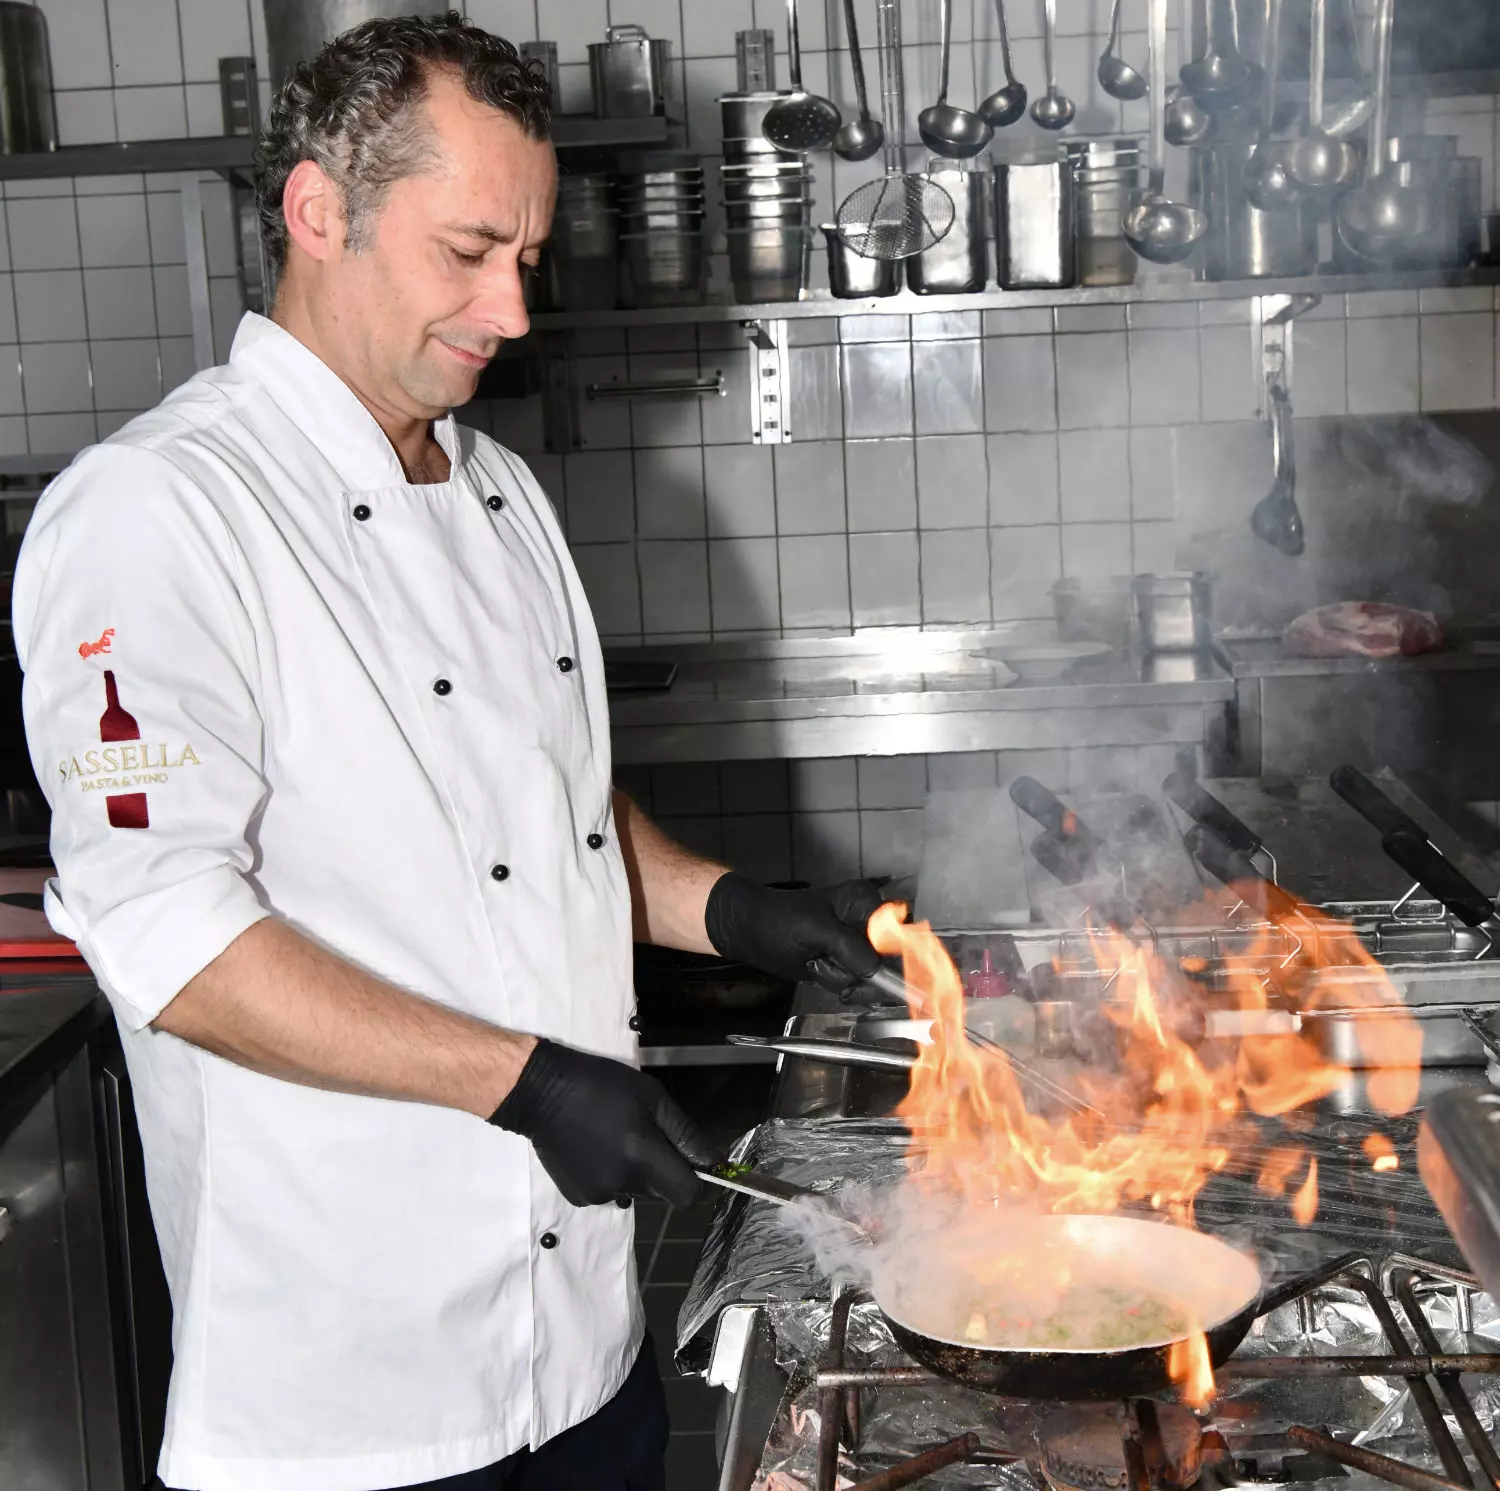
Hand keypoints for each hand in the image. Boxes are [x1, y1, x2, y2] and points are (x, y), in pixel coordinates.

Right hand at [490, 1039, 718, 1207]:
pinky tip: (594, 1149)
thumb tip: (711, 1161)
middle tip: (643, 1136)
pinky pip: (607, 1192)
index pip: (686, 1195)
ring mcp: (597, 1194)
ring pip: (633, 1191)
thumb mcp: (651, 1097)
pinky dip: (608, 1176)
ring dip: (633, 1173)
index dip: (696, 1182)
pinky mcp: (577, 1197)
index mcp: (642, 1156)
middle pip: (660, 1192)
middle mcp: (622, 1183)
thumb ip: (683, 1133)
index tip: (690, 1164)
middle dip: (661, 1170)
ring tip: (613, 1139)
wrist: (541, 1092)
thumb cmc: (601, 1085)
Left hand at [704, 873, 884, 994]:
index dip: (894, 960)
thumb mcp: (813, 931)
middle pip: (891, 962)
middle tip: (835, 973)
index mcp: (865, 902)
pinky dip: (839, 984)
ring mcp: (859, 944)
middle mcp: (868, 922)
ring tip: (817, 963)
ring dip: (844, 979)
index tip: (878, 977)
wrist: (750, 932)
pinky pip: (858, 984)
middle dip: (864, 975)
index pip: (899, 935)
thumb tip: (876, 969)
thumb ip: (848, 948)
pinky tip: (818, 971)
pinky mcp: (848, 962)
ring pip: (873, 978)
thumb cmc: (776, 921)